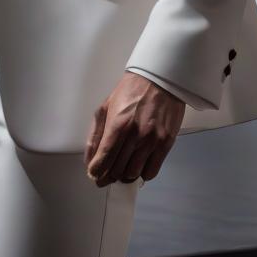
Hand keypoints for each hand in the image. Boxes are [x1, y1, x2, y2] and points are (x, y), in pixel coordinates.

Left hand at [85, 71, 185, 186]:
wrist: (157, 80)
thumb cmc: (130, 92)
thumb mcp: (105, 107)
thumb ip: (96, 134)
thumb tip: (91, 159)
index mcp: (118, 125)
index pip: (103, 159)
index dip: (96, 172)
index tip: (95, 174)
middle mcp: (135, 135)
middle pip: (117, 170)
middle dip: (108, 176)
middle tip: (106, 175)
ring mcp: (152, 141)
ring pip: (133, 173)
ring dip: (125, 176)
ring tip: (122, 170)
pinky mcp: (165, 143)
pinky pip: (152, 171)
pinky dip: (143, 174)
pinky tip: (138, 167)